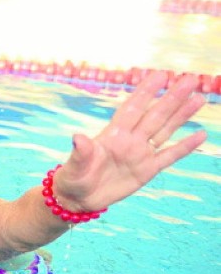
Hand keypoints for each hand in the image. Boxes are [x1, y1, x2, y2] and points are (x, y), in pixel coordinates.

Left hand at [54, 71, 206, 211]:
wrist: (78, 198)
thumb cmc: (73, 177)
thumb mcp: (74, 165)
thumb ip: (81, 152)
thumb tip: (77, 137)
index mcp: (112, 134)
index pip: (132, 108)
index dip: (145, 92)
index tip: (159, 75)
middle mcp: (130, 140)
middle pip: (154, 115)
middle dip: (171, 98)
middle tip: (190, 79)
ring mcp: (140, 154)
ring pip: (165, 130)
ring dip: (181, 115)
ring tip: (198, 98)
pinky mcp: (147, 170)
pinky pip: (169, 156)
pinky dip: (185, 147)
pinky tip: (200, 134)